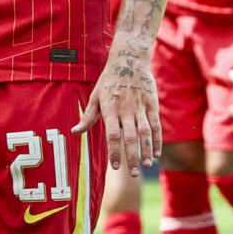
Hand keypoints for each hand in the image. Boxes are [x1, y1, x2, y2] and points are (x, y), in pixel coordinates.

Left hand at [76, 46, 159, 175]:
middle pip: (130, 137)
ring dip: (146, 150)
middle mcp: (126, 109)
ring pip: (145, 132)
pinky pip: (156, 125)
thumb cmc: (108, 81)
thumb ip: (88, 117)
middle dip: (132, 156)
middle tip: (132, 173)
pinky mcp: (152, 104)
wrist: (129, 60)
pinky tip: (156, 154)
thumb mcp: (95, 96)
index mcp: (110, 108)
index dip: (114, 151)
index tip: (115, 166)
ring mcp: (140, 106)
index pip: (112, 134)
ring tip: (146, 166)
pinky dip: (157, 140)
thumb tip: (75, 132)